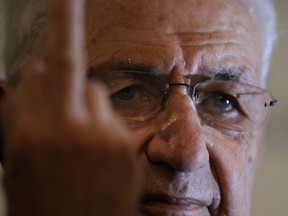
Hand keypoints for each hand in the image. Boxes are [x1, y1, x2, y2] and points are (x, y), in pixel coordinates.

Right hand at [2, 0, 137, 214]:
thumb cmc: (43, 200)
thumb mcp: (16, 159)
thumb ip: (25, 111)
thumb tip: (39, 68)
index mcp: (32, 133)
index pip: (51, 67)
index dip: (64, 20)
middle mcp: (70, 129)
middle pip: (77, 74)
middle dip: (69, 80)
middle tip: (67, 80)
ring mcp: (104, 138)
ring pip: (96, 94)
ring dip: (87, 109)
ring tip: (81, 145)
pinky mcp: (126, 147)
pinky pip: (112, 118)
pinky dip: (103, 128)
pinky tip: (97, 157)